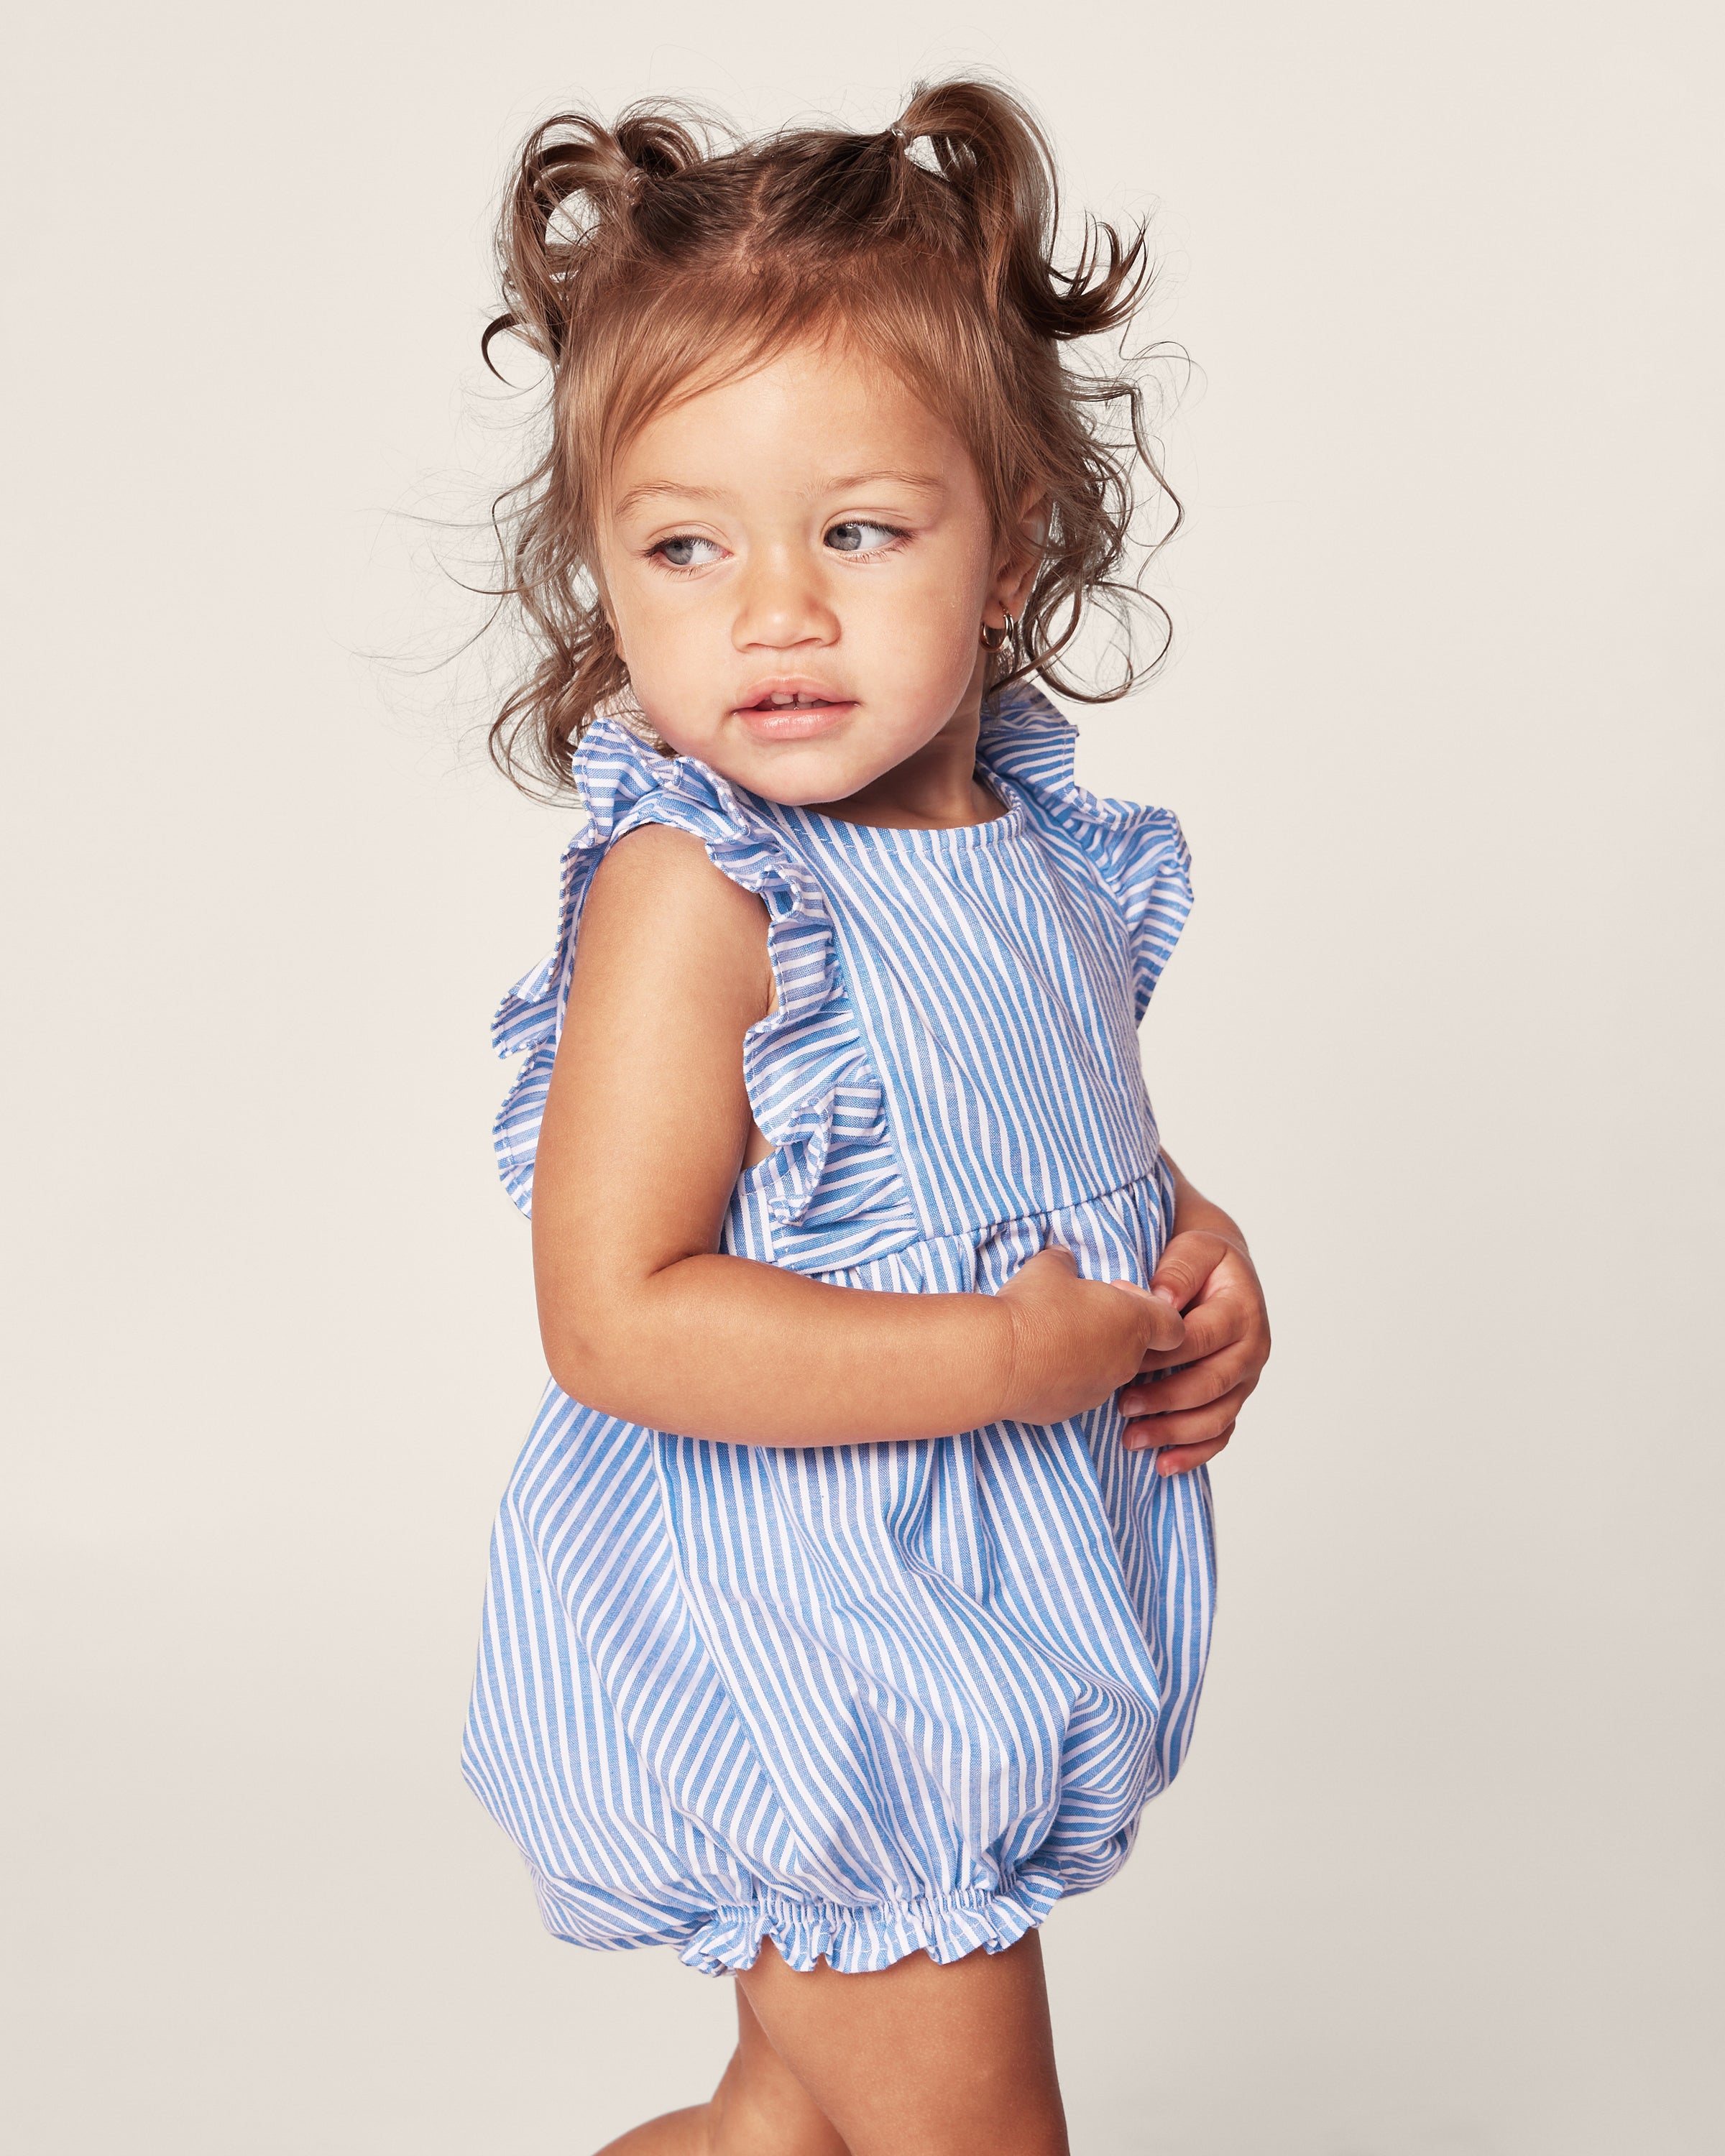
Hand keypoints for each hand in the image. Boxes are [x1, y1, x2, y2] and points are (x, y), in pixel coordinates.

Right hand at [997, 1247, 1185, 1426]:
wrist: (998, 1360)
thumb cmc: (1034, 1306)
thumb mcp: (1050, 1266)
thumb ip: (1066, 1261)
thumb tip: (1063, 1258)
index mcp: (1134, 1324)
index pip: (1173, 1325)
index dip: (1150, 1307)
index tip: (1116, 1294)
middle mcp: (1126, 1363)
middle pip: (1136, 1348)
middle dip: (1112, 1330)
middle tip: (1078, 1313)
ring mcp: (1099, 1392)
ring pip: (1105, 1372)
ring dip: (1087, 1356)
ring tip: (1052, 1339)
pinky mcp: (1070, 1411)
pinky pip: (1075, 1392)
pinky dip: (1062, 1379)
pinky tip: (1036, 1364)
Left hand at [1116, 1229, 1269, 1475]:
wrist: (1220, 1269)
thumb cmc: (1200, 1259)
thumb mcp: (1192, 1248)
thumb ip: (1178, 1271)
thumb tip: (1161, 1302)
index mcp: (1242, 1311)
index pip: (1199, 1339)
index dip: (1160, 1354)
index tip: (1121, 1361)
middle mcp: (1252, 1349)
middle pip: (1210, 1384)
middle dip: (1165, 1399)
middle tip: (1122, 1405)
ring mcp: (1245, 1379)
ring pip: (1216, 1417)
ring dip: (1174, 1432)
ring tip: (1131, 1438)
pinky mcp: (1235, 1398)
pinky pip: (1221, 1434)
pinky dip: (1194, 1454)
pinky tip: (1163, 1466)